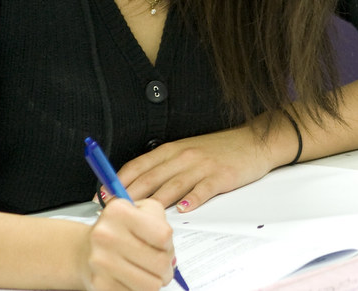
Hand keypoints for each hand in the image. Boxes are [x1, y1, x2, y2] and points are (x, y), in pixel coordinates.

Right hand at [79, 198, 175, 290]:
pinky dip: (138, 289)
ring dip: (154, 281)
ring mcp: (101, 262)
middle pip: (160, 263)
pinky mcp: (100, 284)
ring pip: (152, 285)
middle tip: (158, 264)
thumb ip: (161, 223)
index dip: (169, 244)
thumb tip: (171, 257)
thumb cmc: (118, 230)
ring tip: (145, 271)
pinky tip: (131, 278)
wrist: (86, 249)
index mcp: (119, 212)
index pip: (164, 236)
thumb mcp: (141, 211)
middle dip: (166, 267)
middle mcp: (106, 235)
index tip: (163, 245)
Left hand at [113, 125, 279, 212]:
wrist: (253, 142)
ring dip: (154, 201)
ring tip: (140, 215)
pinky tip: (184, 209)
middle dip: (129, 195)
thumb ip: (164, 166)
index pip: (138, 164)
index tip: (103, 195)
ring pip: (173, 184)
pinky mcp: (221, 176)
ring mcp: (202, 166)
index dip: (118, 181)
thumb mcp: (187, 151)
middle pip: (151, 176)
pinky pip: (204, 189)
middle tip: (114, 211)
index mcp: (172, 149)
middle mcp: (184, 155)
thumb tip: (136, 186)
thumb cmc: (218, 150)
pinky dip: (193, 199)